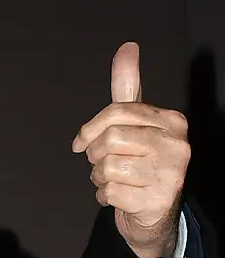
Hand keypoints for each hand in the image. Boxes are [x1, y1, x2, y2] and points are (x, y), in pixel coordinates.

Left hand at [71, 42, 188, 257]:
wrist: (152, 212)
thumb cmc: (138, 160)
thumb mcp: (133, 121)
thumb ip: (127, 86)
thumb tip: (127, 46)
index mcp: (172, 121)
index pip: (117, 112)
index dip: (89, 129)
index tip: (79, 143)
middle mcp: (178, 144)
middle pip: (109, 139)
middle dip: (95, 155)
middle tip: (105, 165)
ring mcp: (171, 173)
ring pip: (106, 167)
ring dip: (99, 178)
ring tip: (115, 180)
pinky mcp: (158, 200)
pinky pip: (109, 192)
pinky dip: (104, 197)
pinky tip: (120, 197)